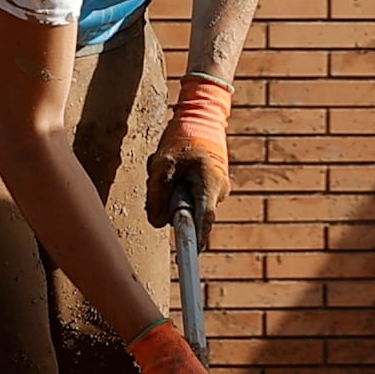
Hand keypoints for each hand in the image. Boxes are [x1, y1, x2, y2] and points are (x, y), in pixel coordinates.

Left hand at [148, 73, 235, 230]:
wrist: (202, 118)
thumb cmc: (182, 138)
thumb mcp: (161, 164)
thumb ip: (156, 194)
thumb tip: (156, 222)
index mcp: (210, 184)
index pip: (203, 219)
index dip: (195, 239)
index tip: (188, 255)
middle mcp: (218, 191)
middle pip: (189, 215)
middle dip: (170, 203)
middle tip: (161, 179)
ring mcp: (217, 191)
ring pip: (186, 206)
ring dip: (172, 192)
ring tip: (170, 169)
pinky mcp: (210, 189)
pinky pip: (188, 198)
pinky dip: (177, 187)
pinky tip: (175, 170)